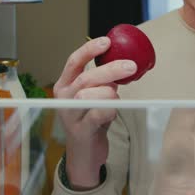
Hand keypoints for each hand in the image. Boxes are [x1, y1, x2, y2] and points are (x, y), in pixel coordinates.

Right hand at [54, 37, 137, 188]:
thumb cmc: (91, 120)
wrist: (84, 153)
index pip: (74, 62)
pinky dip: (111, 110)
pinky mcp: (81, 130)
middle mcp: (64, 98)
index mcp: (65, 85)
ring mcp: (70, 115)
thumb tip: (124, 64)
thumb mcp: (93, 96)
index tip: (107, 41)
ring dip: (109, 94)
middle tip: (131, 66)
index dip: (89, 49)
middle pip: (86, 78)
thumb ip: (103, 82)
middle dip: (110, 70)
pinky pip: (98, 114)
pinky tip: (113, 112)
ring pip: (89, 95)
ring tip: (116, 99)